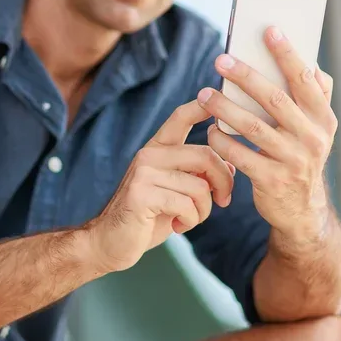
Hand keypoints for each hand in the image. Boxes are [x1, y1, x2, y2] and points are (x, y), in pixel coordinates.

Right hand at [82, 100, 235, 273]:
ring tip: (189, 219)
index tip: (218, 96)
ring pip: (200, 186)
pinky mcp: (141, 193)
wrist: (110, 243)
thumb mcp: (177, 192)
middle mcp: (149, 154)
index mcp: (157, 149)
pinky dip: (190, 221)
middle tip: (223, 201)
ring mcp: (143, 172)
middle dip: (224, 182)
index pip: (181, 117)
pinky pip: (186, 204)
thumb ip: (198, 175)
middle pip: (206, 155)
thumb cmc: (148, 217)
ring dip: (203, 211)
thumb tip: (230, 163)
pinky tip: (176, 226)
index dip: (202, 105)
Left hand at [198, 26, 336, 243]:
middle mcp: (312, 139)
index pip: (306, 81)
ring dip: (224, 107)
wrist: (302, 212)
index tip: (270, 31)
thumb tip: (313, 65)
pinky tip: (209, 129)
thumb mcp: (318, 131)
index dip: (288, 55)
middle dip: (246, 76)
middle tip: (221, 60)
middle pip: (275, 99)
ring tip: (204, 93)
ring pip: (252, 127)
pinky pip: (239, 155)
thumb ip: (317, 99)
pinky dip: (221, 140)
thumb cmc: (302, 159)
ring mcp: (293, 161)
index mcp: (324, 120)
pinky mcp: (271, 181)